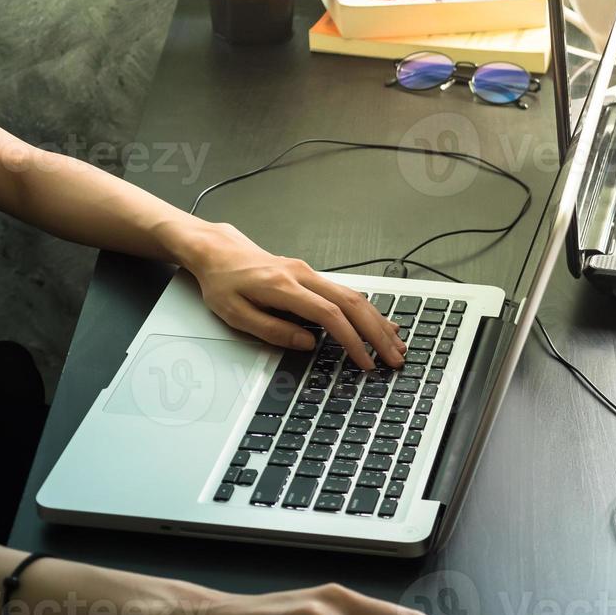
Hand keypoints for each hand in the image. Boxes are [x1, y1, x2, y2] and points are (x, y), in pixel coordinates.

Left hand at [170, 220, 406, 370]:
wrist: (219, 252)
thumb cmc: (223, 283)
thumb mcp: (236, 313)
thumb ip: (272, 330)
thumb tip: (307, 344)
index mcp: (284, 287)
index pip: (330, 315)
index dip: (352, 341)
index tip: (365, 362)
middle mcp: (303, 276)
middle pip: (353, 304)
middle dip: (377, 334)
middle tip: (394, 358)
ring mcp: (311, 273)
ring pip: (355, 297)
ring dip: (378, 323)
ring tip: (396, 345)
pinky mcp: (313, 276)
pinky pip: (347, 293)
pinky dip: (368, 311)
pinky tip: (381, 323)